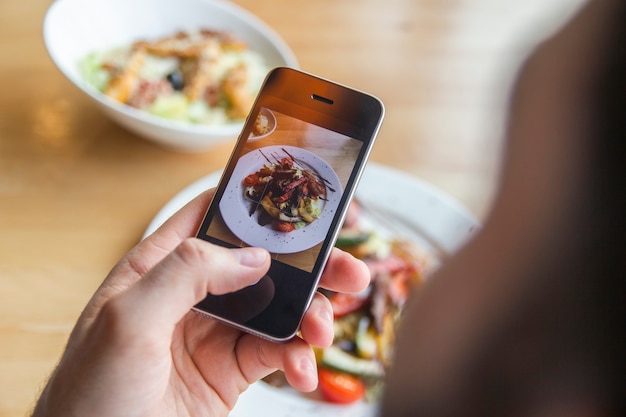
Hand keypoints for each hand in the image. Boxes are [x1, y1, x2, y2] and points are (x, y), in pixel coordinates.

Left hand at [31, 189, 369, 416]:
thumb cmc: (90, 395)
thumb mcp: (127, 322)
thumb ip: (186, 274)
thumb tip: (252, 257)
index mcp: (158, 267)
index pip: (212, 218)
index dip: (257, 205)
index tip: (301, 202)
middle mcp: (191, 294)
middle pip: (262, 264)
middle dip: (309, 265)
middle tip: (348, 271)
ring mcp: (215, 333)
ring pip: (279, 308)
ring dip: (311, 316)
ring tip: (322, 331)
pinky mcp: (231, 371)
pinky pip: (276, 353)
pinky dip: (298, 358)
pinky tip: (302, 371)